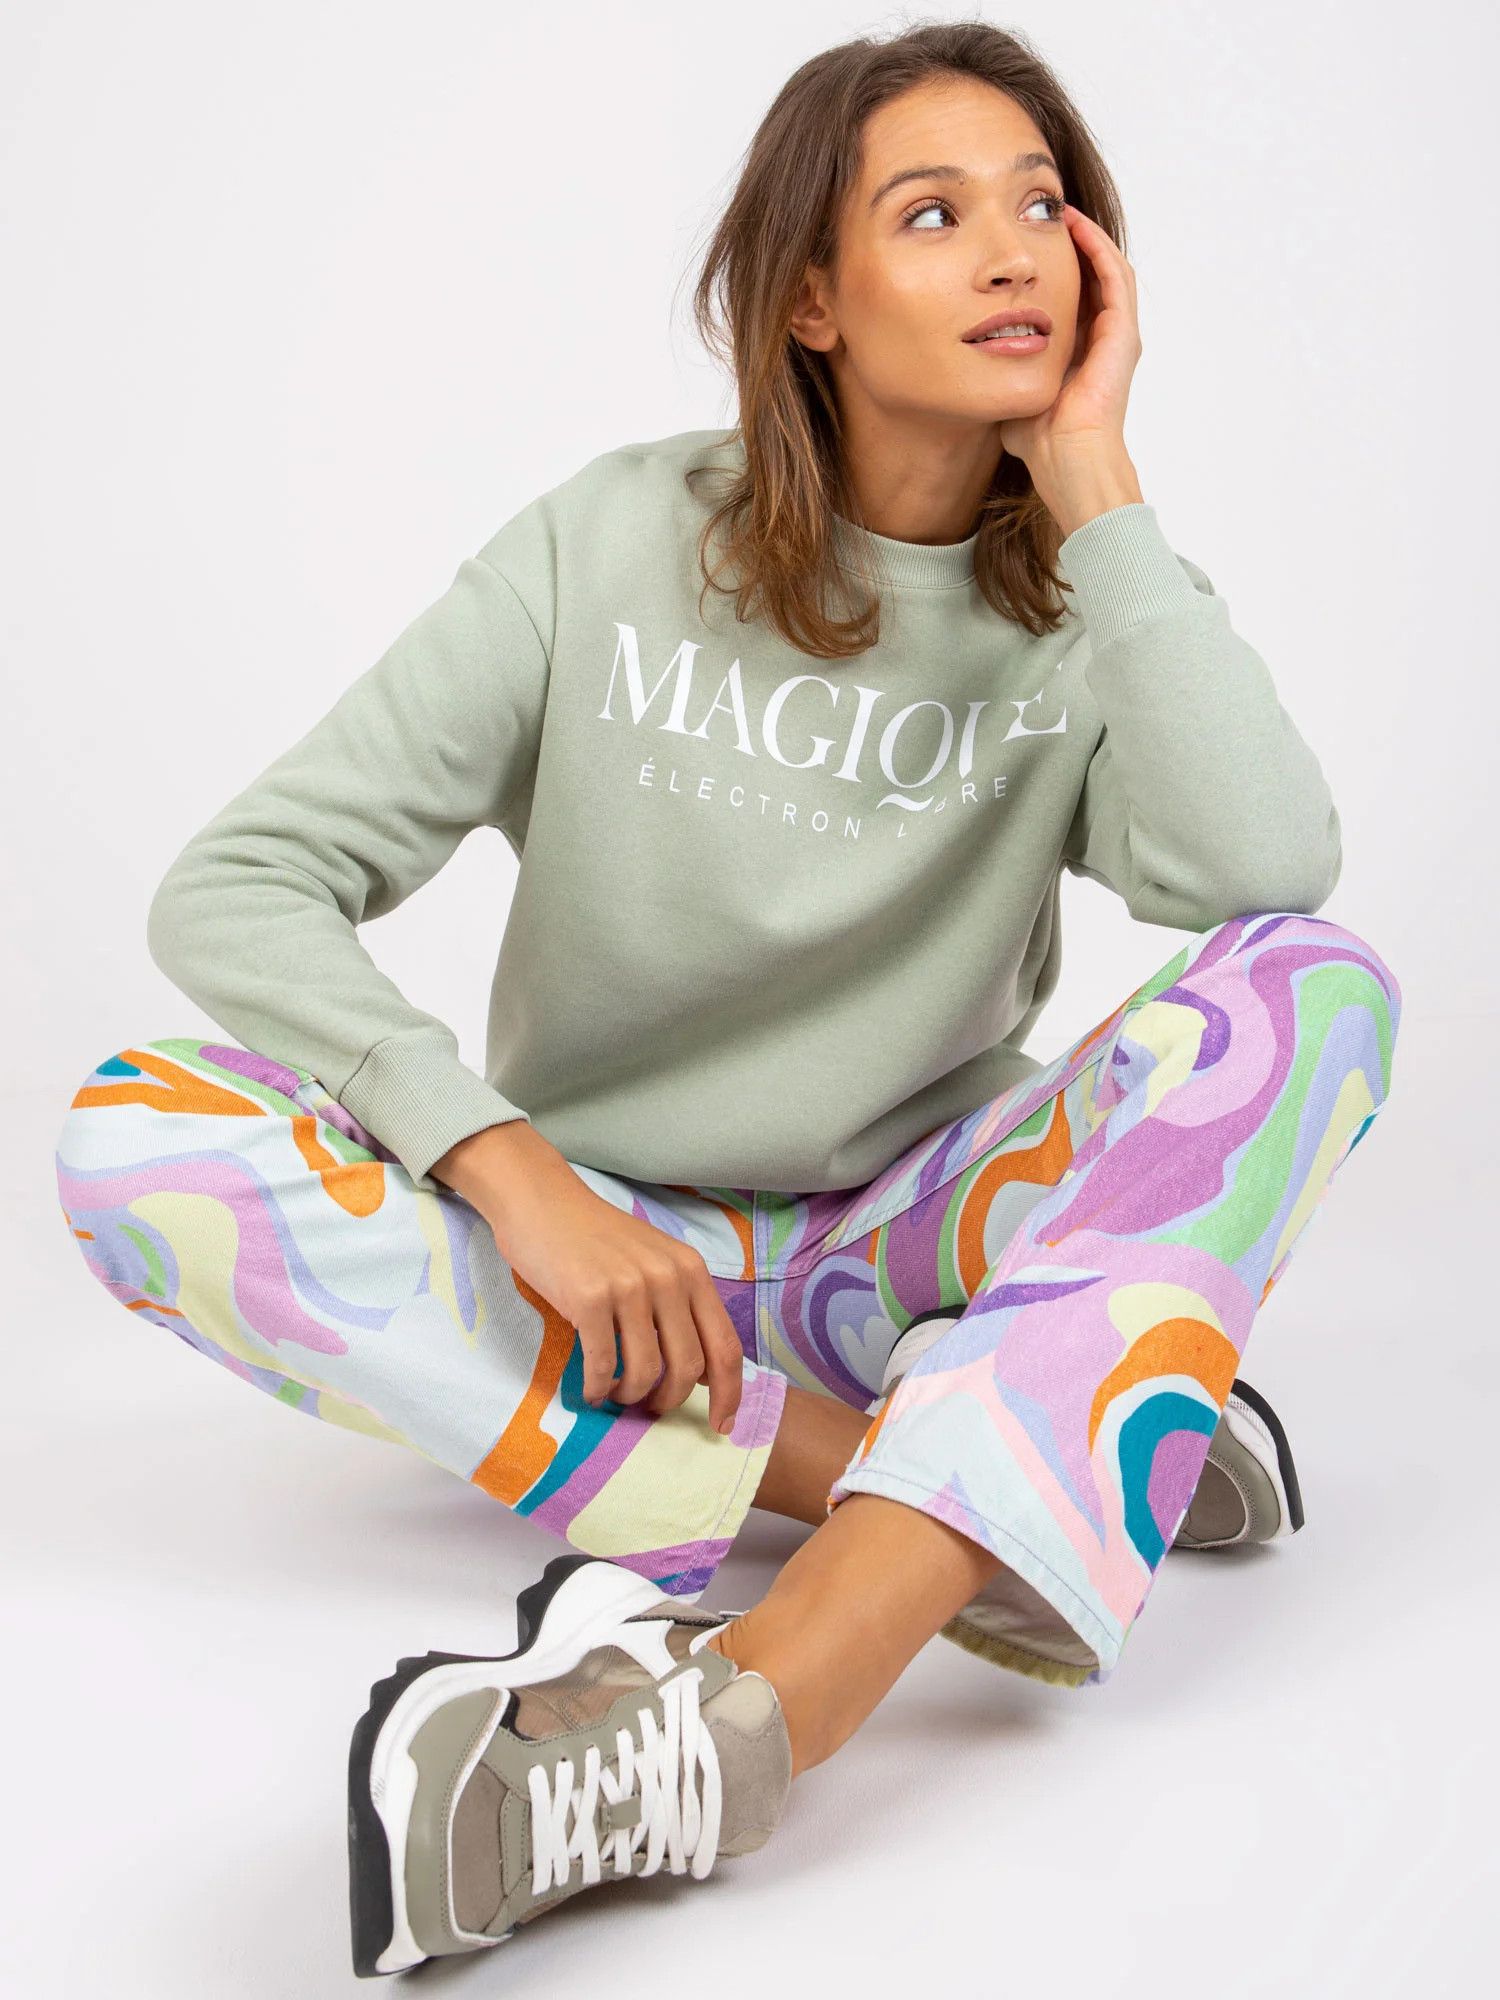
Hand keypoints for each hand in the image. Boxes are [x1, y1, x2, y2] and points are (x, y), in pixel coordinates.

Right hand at [431, 1122, 744, 1434]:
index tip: (722, 1426)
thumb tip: (702, 1373)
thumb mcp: (654, 1261)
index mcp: (691, 1271)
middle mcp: (668, 1277)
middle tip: (648, 1408)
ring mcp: (629, 1287)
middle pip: (688, 1368)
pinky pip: (603, 1365)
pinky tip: (591, 1390)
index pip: (725, 1345)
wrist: (542, 1202)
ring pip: (646, 1372)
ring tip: (615, 1393)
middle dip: (669, 1401)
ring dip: (631, 1396)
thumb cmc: (596, 1238)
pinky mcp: (589, 1298)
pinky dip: (598, 1388)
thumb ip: (681, 1306)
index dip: (729, 1394)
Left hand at [999, 203, 1144, 537]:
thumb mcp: (1010, 394)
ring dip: (1087, 237)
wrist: (1067, 461)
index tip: (1024, 246)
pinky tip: (1077, 226)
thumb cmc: (1039, 442)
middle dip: (1070, 244)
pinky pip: (1115, 276)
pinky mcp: (1123, 334)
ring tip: (1063, 210)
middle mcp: (1101, 339)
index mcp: (1078, 351)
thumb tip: (968, 365)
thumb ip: (997, 375)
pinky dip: (1097, 248)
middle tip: (1044, 215)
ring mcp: (1116, 335)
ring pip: (1107, 268)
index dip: (1050, 268)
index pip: (1068, 296)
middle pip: (1089, 276)